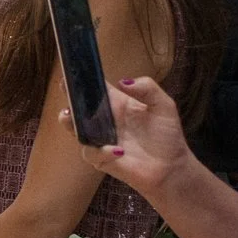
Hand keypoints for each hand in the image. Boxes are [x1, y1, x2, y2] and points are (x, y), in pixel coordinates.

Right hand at [73, 75, 188, 198]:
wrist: (171, 167)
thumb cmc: (167, 135)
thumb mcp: (163, 106)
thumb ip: (147, 88)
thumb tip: (122, 81)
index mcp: (116, 103)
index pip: (96, 88)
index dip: (83, 78)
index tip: (74, 71)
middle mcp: (103, 120)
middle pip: (79, 106)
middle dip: (69, 97)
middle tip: (66, 90)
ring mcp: (99, 139)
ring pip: (75, 129)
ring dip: (69, 122)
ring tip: (68, 116)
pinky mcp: (100, 158)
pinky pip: (91, 152)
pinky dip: (101, 151)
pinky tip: (118, 150)